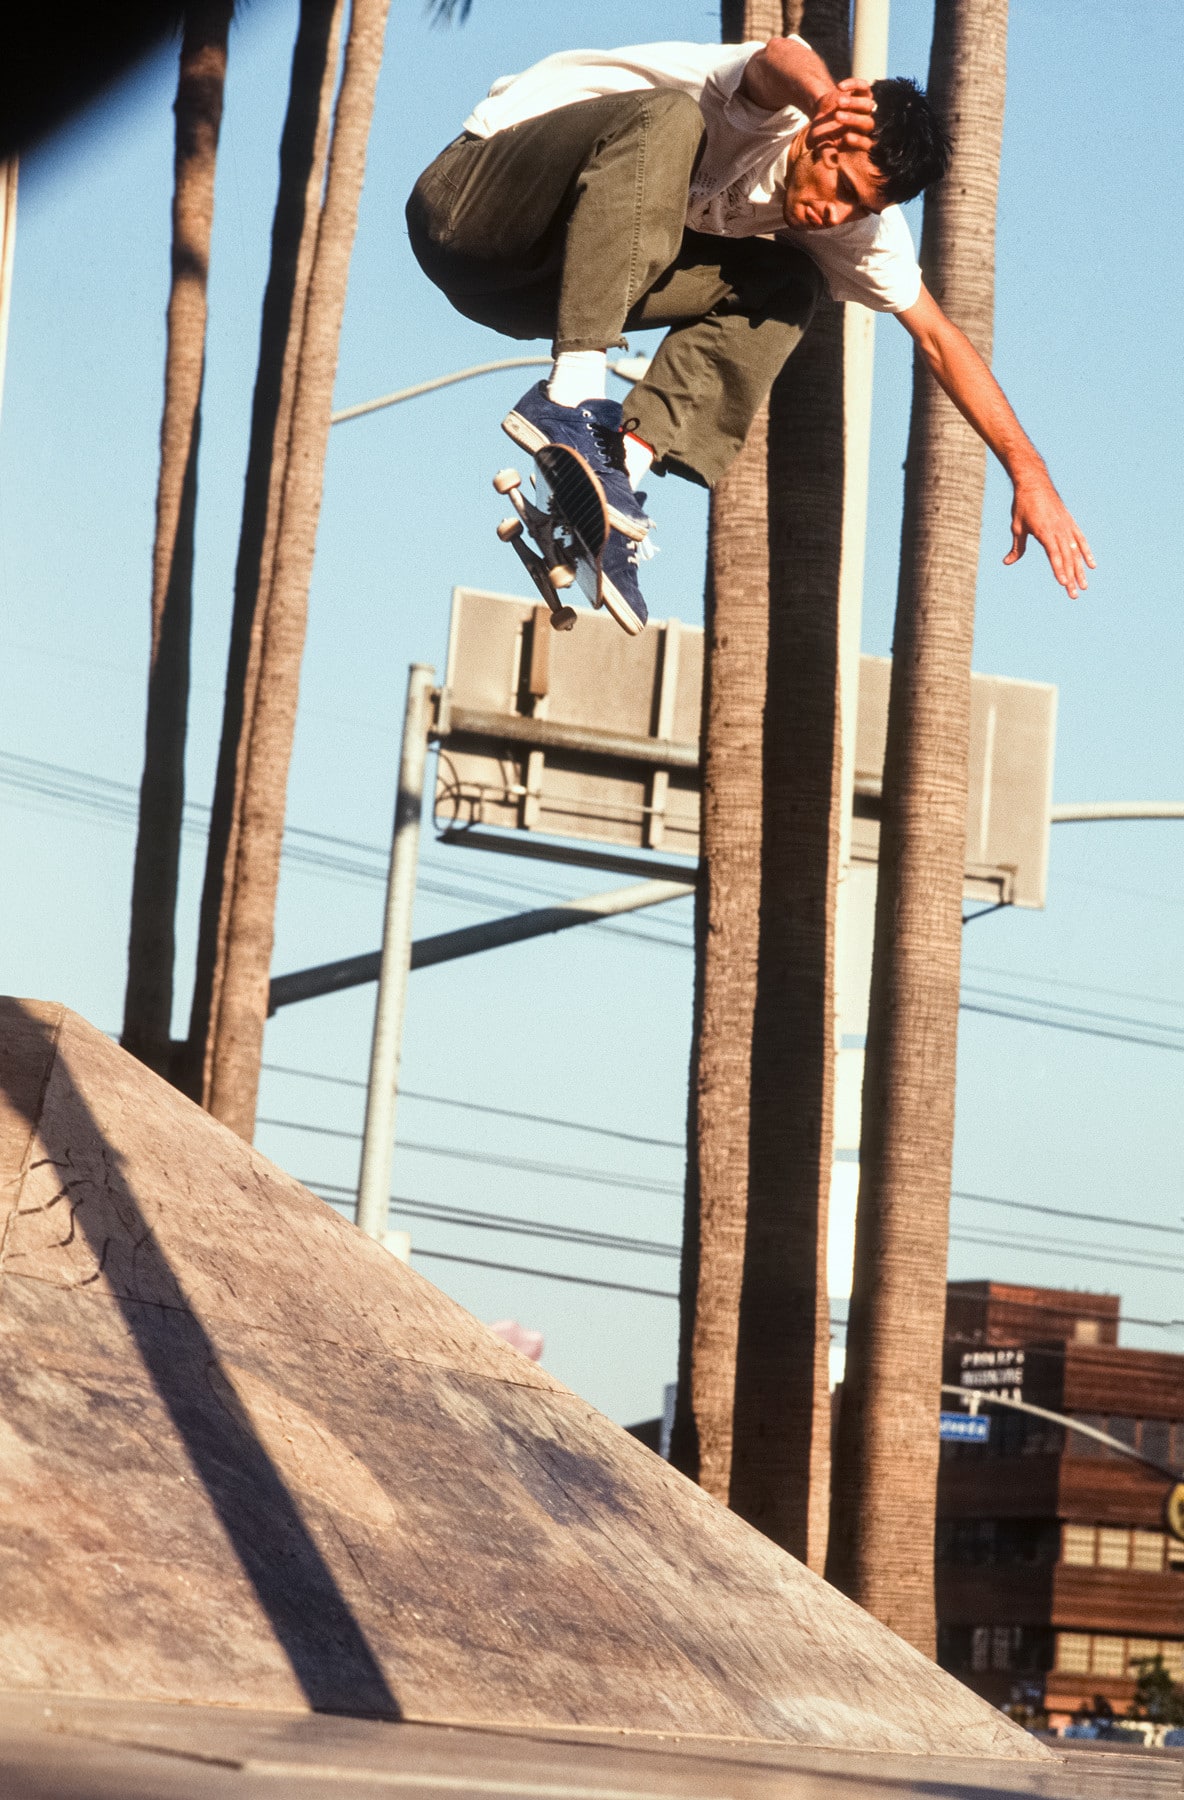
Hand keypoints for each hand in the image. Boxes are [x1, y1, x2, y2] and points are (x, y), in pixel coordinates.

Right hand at [806, 77, 875, 154]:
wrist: (821, 112)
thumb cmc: (822, 133)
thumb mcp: (821, 144)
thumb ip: (827, 153)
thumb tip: (832, 165)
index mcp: (858, 140)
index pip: (866, 144)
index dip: (859, 141)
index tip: (846, 138)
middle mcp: (865, 124)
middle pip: (868, 124)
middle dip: (853, 120)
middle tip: (837, 116)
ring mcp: (865, 107)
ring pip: (868, 105)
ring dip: (853, 103)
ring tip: (838, 102)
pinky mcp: (862, 91)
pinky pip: (864, 86)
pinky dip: (853, 84)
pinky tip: (840, 87)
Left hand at [1005, 474, 1095, 598]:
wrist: (1034, 482)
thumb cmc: (1023, 505)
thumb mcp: (1017, 527)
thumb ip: (1017, 547)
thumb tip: (1007, 562)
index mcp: (1045, 532)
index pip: (1054, 555)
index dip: (1059, 570)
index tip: (1063, 584)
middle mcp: (1059, 530)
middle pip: (1067, 558)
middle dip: (1071, 578)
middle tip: (1074, 595)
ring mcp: (1066, 526)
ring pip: (1076, 552)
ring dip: (1080, 570)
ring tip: (1084, 586)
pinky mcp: (1070, 523)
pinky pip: (1081, 539)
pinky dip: (1086, 552)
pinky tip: (1091, 565)